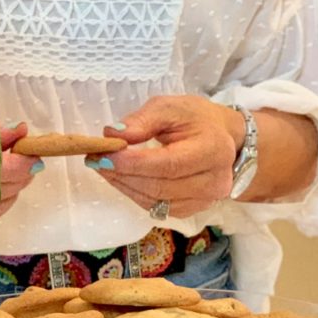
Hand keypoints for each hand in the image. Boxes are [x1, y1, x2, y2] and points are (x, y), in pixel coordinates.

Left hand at [88, 95, 244, 218]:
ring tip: (103, 167)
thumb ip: (142, 121)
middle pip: (159, 186)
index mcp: (212, 150)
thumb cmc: (196, 119)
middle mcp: (214, 181)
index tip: (104, 154)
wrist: (222, 139)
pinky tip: (121, 178)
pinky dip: (134, 194)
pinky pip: (157, 208)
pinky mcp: (192, 210)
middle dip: (122, 174)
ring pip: (155, 201)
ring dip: (123, 185)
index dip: (132, 163)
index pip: (168, 164)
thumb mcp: (170, 108)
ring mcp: (205, 200)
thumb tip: (113, 134)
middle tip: (95, 160)